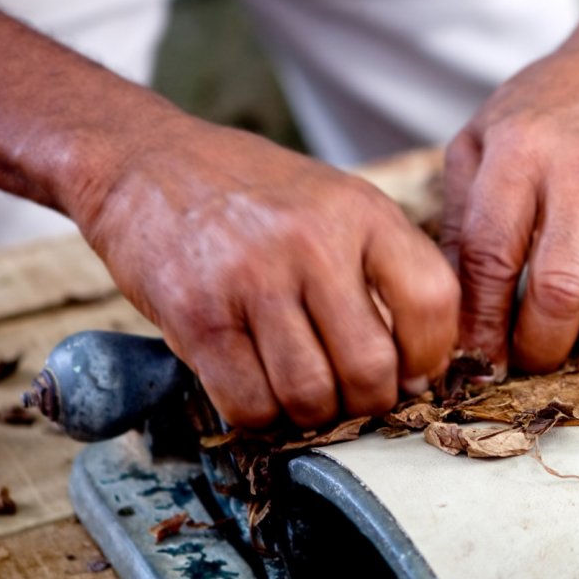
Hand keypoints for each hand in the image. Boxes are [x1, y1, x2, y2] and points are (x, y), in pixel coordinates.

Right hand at [78, 120, 457, 428]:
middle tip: (352, 396)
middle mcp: (312, 242)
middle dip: (368, 401)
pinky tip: (259, 390)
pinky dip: (260, 415)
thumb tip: (422, 365)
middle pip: (371, 366)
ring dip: (312, 414)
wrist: (146, 163)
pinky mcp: (196, 315)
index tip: (413, 371)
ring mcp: (251, 278)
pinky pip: (248, 403)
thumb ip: (384, 267)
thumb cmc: (255, 196)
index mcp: (362, 211)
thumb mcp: (338, 202)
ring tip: (304, 393)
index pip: (432, 301)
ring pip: (310, 395)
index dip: (431, 355)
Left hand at [442, 42, 578, 373]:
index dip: (480, 322)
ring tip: (572, 331)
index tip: (475, 359)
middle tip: (526, 356)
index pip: (491, 256)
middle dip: (537, 346)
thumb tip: (452, 307)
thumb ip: (460, 217)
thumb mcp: (482, 138)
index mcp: (520, 152)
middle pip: (561, 290)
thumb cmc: (547, 111)